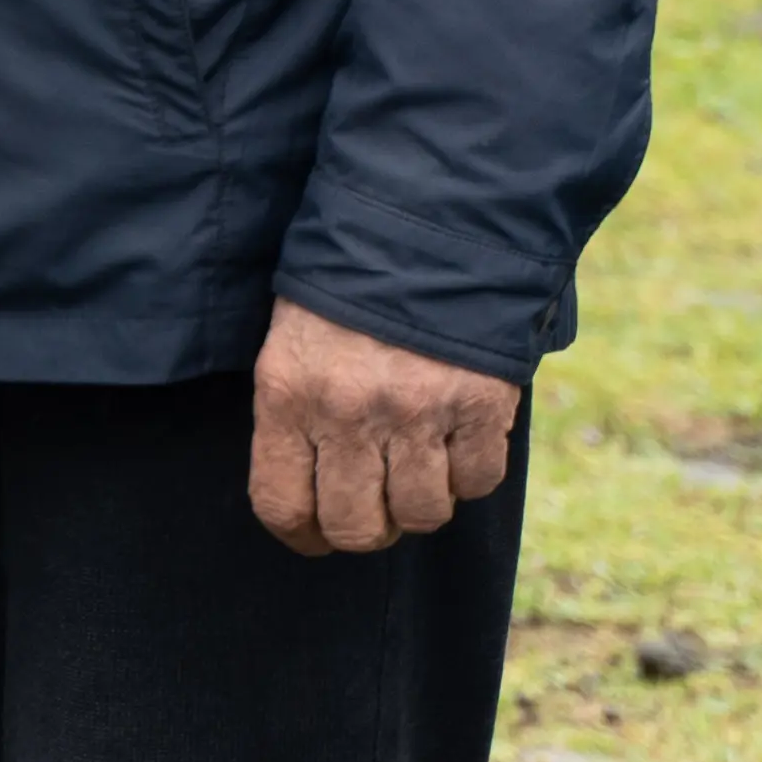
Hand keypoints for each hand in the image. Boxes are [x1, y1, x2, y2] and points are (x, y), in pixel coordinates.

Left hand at [245, 299, 519, 553]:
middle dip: (368, 530)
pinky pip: (479, 481)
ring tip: (418, 468)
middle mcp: (348, 411)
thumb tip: (308, 496)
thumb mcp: (291, 342)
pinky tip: (458, 442)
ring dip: (422, 503)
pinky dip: (471, 474)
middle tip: (376, 509)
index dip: (301, 535)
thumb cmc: (344, 288)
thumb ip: (295, 415)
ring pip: (423, 514)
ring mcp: (418, 411)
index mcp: (286, 394)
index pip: (281, 504)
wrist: (421, 226)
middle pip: (358, 527)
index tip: (315, 535)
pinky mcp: (479, 405)